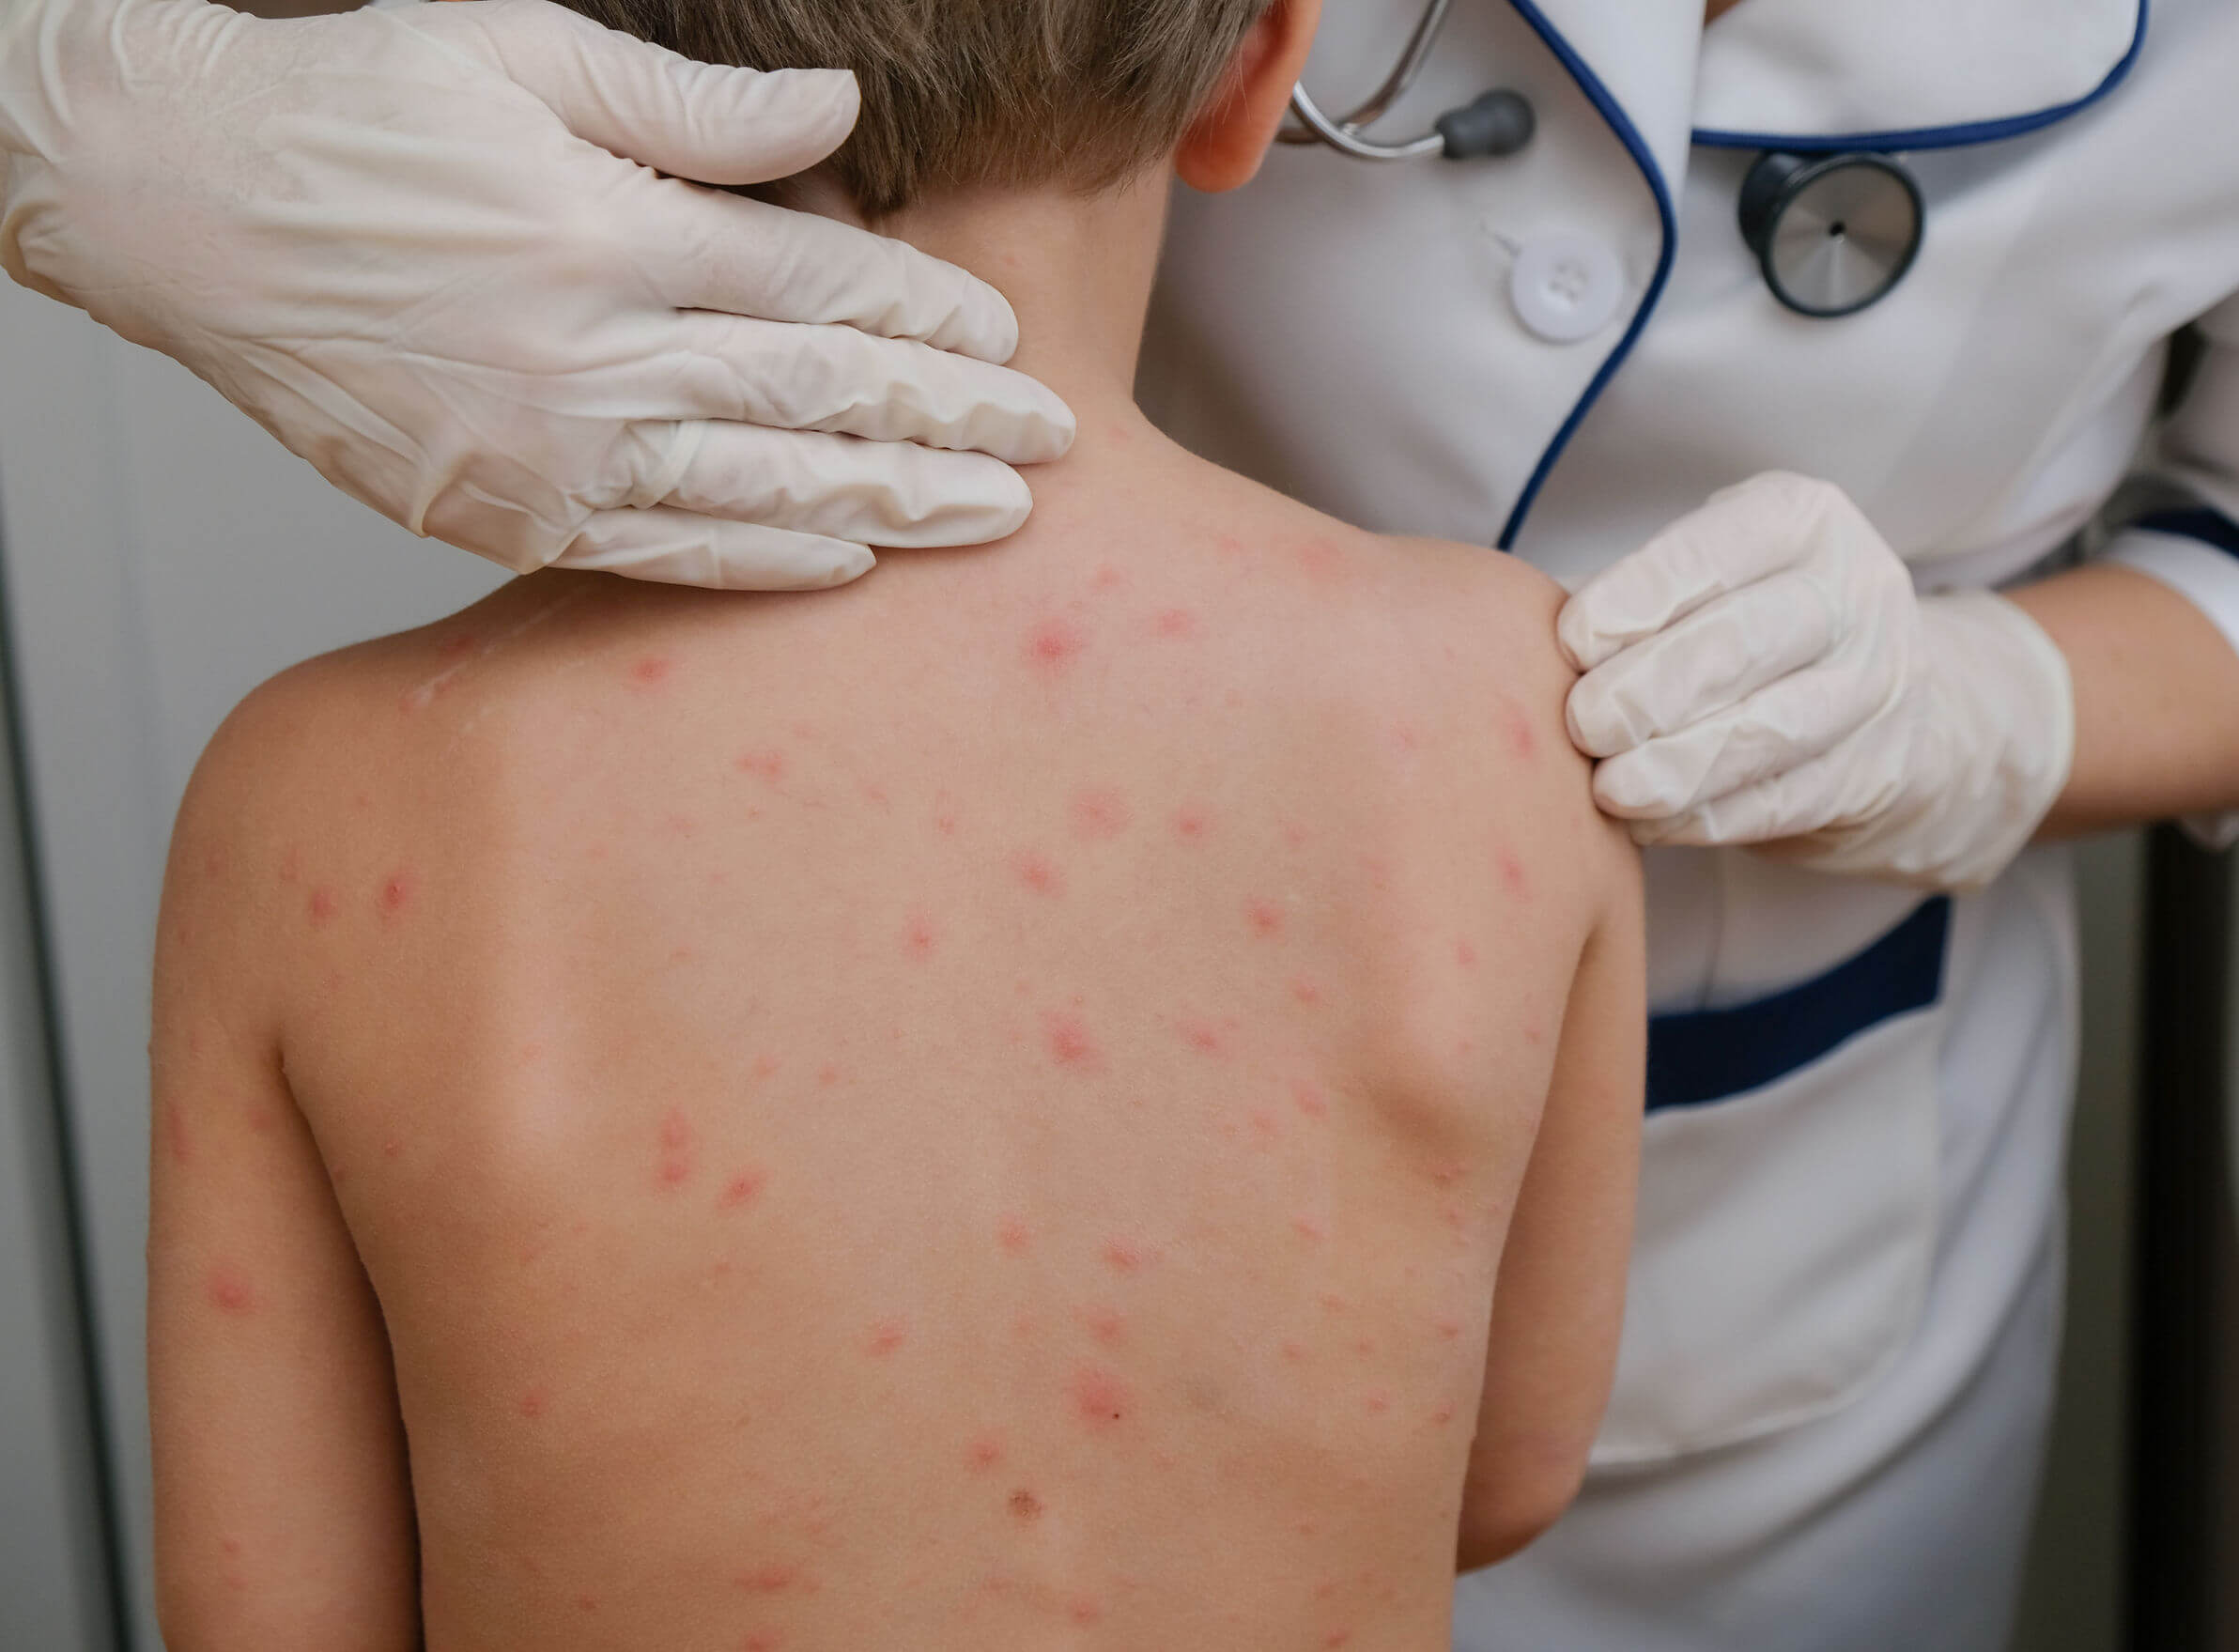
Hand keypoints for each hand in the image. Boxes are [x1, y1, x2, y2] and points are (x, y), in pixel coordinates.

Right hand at [0, 0, 1073, 588]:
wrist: (184, 208)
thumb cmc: (354, 117)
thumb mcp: (522, 53)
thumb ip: (696, 107)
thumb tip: (841, 120)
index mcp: (607, 227)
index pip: (817, 288)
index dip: (927, 319)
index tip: (1007, 344)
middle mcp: (590, 352)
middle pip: (817, 397)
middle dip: (949, 423)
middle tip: (1051, 447)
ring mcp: (548, 448)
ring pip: (763, 488)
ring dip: (892, 506)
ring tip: (992, 520)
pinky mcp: (503, 513)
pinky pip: (665, 552)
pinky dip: (765, 561)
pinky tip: (847, 563)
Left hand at [1556, 472, 2075, 890]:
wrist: (1898, 713)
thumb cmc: (1749, 634)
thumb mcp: (1709, 584)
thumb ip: (1629, 602)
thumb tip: (1515, 638)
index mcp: (1800, 521)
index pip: (1711, 553)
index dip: (1635, 601)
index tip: (1570, 644)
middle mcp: (1854, 592)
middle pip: (1740, 642)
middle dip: (1647, 688)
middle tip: (1582, 725)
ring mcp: (1876, 687)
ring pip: (1768, 729)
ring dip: (1675, 765)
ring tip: (1606, 789)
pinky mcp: (1877, 773)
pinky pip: (1780, 800)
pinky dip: (1704, 817)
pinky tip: (1647, 823)